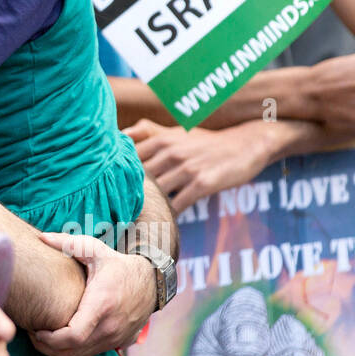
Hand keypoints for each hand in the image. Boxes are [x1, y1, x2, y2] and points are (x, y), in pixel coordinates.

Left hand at [27, 230, 155, 355]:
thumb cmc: (118, 264)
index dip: (50, 339)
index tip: (35, 329)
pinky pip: (91, 354)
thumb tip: (41, 237)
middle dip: (47, 347)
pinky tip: (62, 338)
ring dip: (58, 352)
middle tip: (32, 333)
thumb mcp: (95, 250)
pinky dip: (73, 351)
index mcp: (101, 304)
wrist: (152, 281)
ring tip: (42, 337)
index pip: (73, 335)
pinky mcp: (119, 343)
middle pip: (71, 351)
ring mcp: (116, 338)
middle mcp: (110, 326)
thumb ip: (67, 243)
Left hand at [127, 119, 275, 213]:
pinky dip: (168, 215)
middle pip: (138, 179)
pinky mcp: (202, 184)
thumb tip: (121, 136)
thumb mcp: (176, 133)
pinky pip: (178, 204)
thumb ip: (149, 134)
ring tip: (135, 222)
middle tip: (115, 214)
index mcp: (160, 140)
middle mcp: (170, 153)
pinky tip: (162, 223)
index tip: (108, 192)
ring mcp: (186, 169)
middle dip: (126, 196)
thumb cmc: (206, 142)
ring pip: (156, 193)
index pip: (127, 160)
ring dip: (146, 209)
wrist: (245, 145)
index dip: (116, 177)